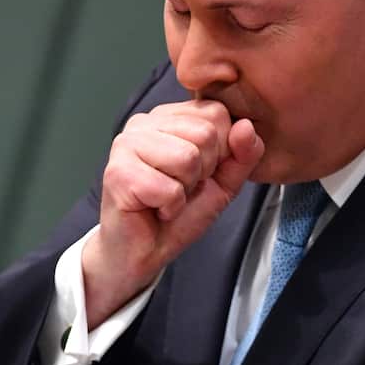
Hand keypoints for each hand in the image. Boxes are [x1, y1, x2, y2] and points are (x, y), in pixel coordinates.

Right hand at [82, 100, 263, 326]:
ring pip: (187, 158)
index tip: (199, 173)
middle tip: (180, 187)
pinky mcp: (118, 172)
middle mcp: (145, 122)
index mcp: (170, 116)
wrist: (144, 251)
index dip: (221, 151)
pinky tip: (155, 208)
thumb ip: (243, 154)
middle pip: (205, 134)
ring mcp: (127, 144)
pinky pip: (169, 188)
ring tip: (167, 196)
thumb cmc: (179, 213)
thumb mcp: (224, 181)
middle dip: (203, 172)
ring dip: (185, 190)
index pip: (217, 113)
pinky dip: (170, 207)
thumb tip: (246, 125)